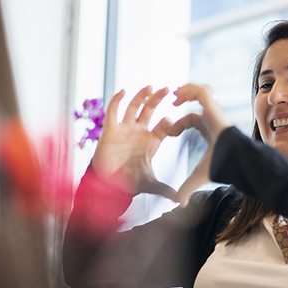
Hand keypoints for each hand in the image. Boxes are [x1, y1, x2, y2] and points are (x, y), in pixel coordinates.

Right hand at [90, 86, 177, 200]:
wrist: (108, 185)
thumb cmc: (128, 182)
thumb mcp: (150, 184)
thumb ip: (165, 189)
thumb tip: (179, 201)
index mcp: (151, 142)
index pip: (163, 126)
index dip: (169, 122)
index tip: (175, 122)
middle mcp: (139, 132)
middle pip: (150, 110)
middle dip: (158, 99)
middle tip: (168, 89)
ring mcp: (125, 129)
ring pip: (134, 107)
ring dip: (141, 96)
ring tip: (150, 86)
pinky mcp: (110, 130)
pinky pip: (113, 111)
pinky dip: (116, 100)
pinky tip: (123, 91)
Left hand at [169, 84, 232, 205]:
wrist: (235, 162)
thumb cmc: (222, 167)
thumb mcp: (198, 176)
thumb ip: (187, 187)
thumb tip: (179, 204)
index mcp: (209, 132)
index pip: (193, 121)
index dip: (179, 124)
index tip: (170, 133)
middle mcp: (212, 120)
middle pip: (197, 105)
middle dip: (183, 102)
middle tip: (172, 104)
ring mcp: (214, 113)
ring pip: (202, 93)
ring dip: (187, 91)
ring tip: (175, 95)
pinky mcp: (214, 109)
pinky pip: (203, 92)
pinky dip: (190, 89)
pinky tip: (179, 94)